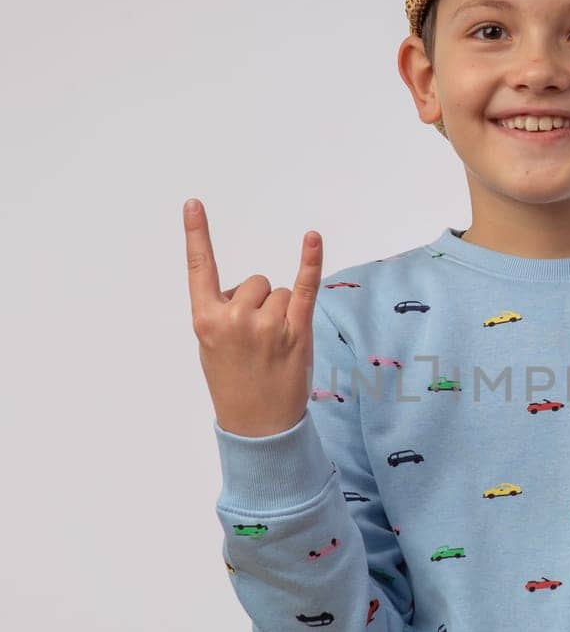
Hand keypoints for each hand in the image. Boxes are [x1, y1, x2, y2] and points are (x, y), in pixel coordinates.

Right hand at [184, 197, 322, 436]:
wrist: (258, 427)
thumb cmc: (234, 383)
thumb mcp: (211, 347)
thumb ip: (222, 312)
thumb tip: (251, 289)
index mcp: (206, 320)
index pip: (200, 268)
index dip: (197, 234)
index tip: (194, 204)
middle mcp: (234, 318)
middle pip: (257, 282)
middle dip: (260, 304)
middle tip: (257, 343)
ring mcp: (265, 325)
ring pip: (281, 292)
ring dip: (283, 313)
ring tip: (275, 347)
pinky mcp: (296, 331)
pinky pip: (305, 287)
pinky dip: (310, 261)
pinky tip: (312, 238)